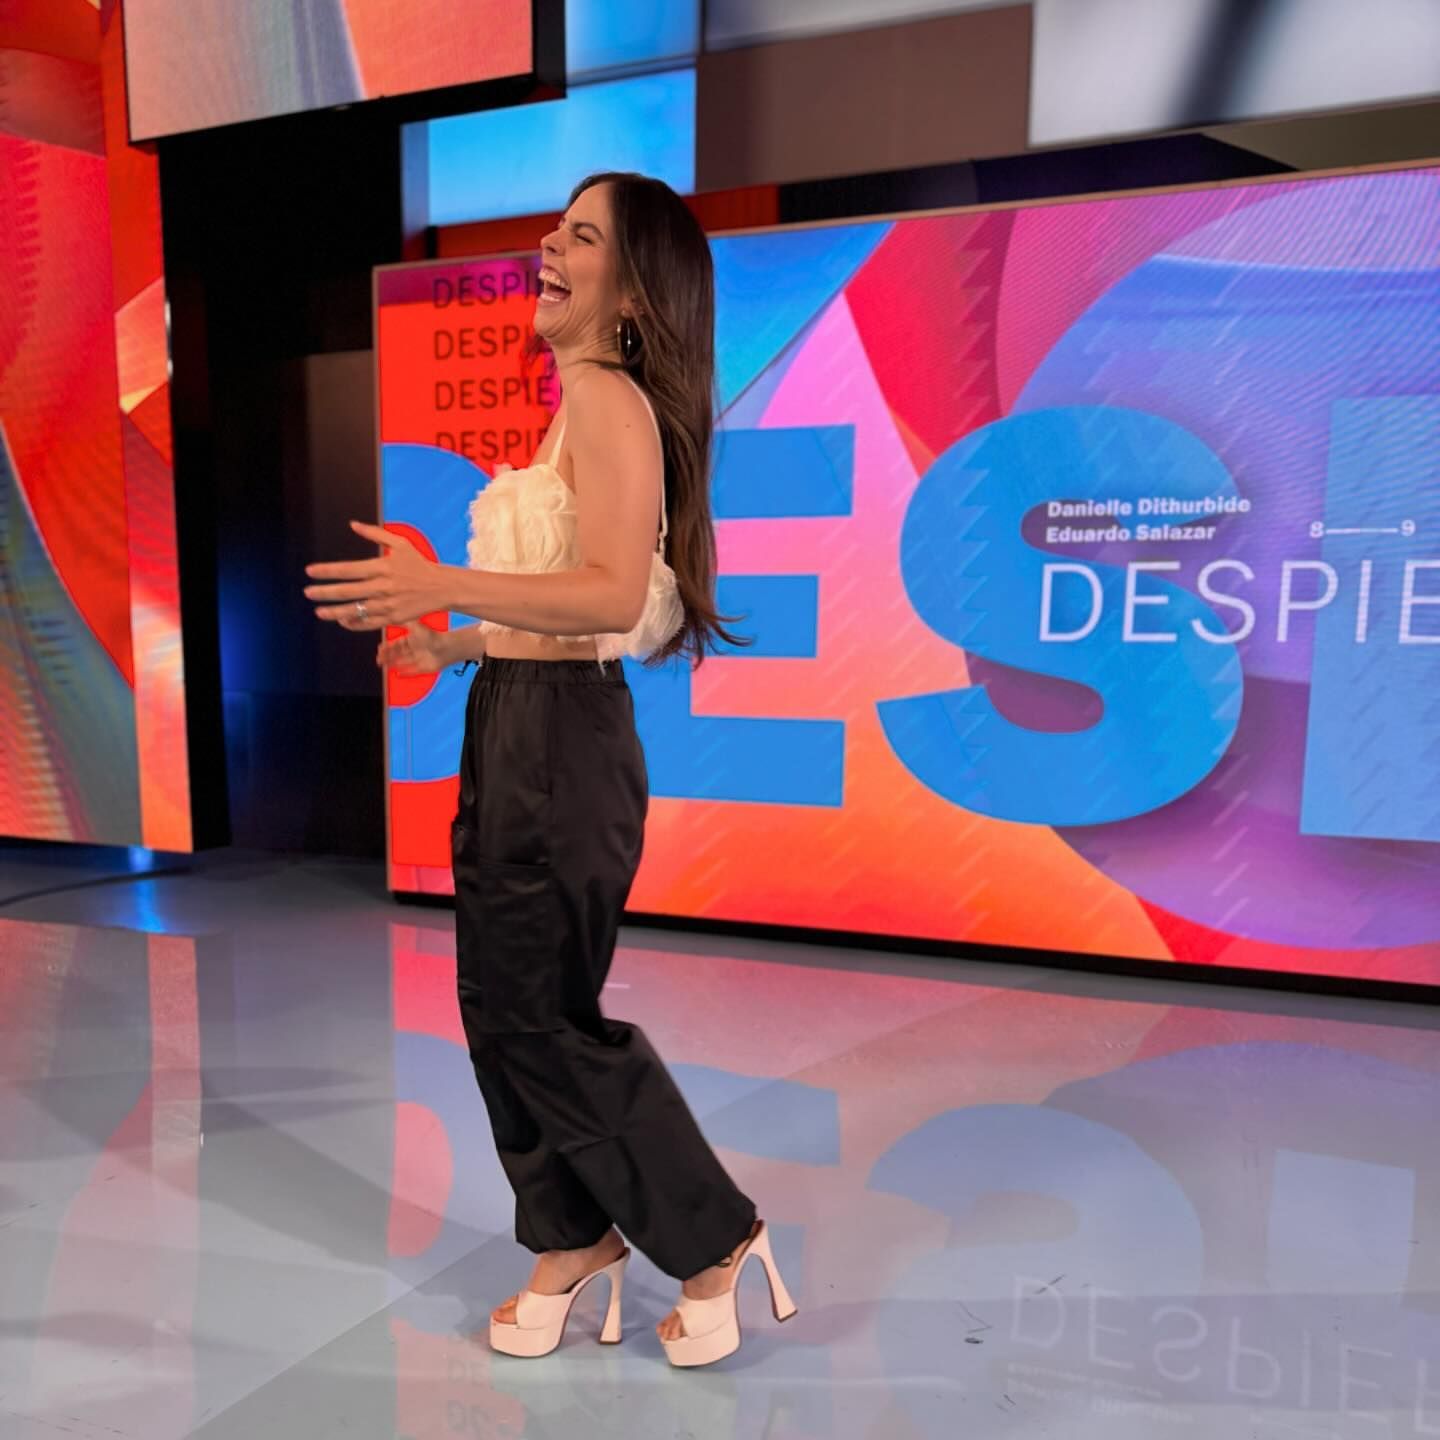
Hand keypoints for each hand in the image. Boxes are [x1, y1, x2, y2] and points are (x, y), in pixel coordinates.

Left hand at [304, 520, 446, 628]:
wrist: (442, 588)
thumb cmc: (419, 564)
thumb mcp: (401, 543)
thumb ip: (375, 533)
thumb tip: (353, 524)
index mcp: (383, 567)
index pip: (348, 569)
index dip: (327, 571)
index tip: (310, 571)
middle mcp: (384, 586)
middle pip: (348, 591)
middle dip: (325, 592)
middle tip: (308, 592)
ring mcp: (388, 604)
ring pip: (356, 610)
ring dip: (334, 612)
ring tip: (318, 611)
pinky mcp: (394, 618)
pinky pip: (369, 623)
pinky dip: (353, 623)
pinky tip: (341, 620)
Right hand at [376, 622, 446, 675]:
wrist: (445, 648)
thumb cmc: (430, 636)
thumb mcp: (413, 626)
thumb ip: (401, 622)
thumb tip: (391, 615)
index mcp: (412, 638)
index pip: (396, 643)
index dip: (387, 646)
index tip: (380, 649)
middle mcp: (415, 648)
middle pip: (398, 653)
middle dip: (388, 656)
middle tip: (379, 659)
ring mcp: (419, 658)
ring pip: (403, 662)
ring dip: (393, 664)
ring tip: (384, 666)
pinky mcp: (423, 668)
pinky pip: (412, 671)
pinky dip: (405, 673)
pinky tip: (398, 674)